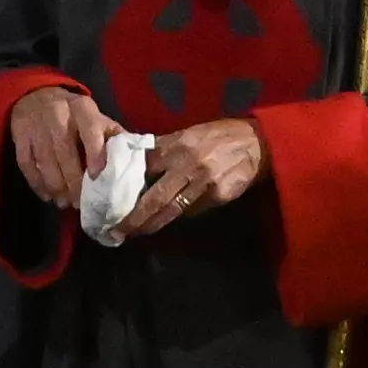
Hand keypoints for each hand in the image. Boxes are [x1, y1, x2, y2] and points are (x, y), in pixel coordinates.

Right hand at [9, 80, 122, 208]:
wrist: (36, 94)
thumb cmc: (74, 114)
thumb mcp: (95, 117)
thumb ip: (113, 136)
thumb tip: (135, 160)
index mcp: (83, 109)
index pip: (90, 131)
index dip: (95, 154)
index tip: (97, 177)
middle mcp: (58, 114)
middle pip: (65, 153)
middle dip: (74, 182)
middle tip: (80, 202)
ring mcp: (36, 125)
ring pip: (45, 162)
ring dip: (56, 187)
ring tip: (65, 202)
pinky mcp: (19, 135)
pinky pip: (26, 164)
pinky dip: (37, 183)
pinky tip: (47, 195)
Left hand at [115, 115, 267, 236]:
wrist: (256, 143)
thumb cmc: (218, 136)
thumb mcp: (188, 134)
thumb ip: (164, 150)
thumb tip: (138, 166)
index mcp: (176, 146)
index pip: (143, 168)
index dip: (125, 186)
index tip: (111, 199)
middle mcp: (187, 165)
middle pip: (154, 198)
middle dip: (134, 218)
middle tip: (117, 230)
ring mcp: (204, 183)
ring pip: (172, 210)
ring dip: (152, 224)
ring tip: (136, 233)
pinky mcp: (218, 196)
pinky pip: (193, 210)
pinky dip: (180, 215)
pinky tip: (169, 219)